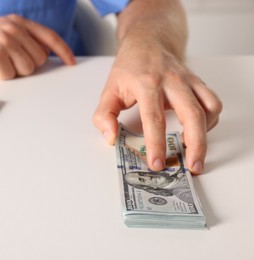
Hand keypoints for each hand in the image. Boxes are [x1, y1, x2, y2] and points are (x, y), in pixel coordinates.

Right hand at [0, 14, 74, 78]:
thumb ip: (21, 39)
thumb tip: (42, 54)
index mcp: (16, 22)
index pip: (49, 37)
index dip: (63, 51)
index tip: (70, 62)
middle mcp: (12, 28)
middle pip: (39, 60)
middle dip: (25, 66)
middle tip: (5, 62)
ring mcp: (4, 40)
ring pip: (26, 70)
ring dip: (12, 72)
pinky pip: (9, 76)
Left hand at [93, 44, 221, 173]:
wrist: (148, 41)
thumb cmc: (129, 68)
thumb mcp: (109, 90)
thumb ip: (104, 115)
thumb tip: (111, 138)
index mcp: (146, 84)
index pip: (153, 118)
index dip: (156, 144)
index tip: (157, 163)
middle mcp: (171, 81)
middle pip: (192, 115)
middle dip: (195, 145)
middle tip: (192, 167)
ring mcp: (188, 80)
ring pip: (209, 108)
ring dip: (206, 134)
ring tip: (194, 151)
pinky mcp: (198, 82)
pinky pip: (213, 103)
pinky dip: (209, 121)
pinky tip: (196, 130)